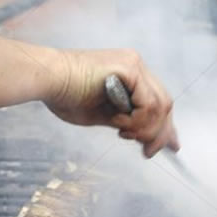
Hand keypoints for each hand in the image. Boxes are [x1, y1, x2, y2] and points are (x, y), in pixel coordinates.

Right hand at [45, 48, 179, 157]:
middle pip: (165, 104)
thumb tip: (147, 140)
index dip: (165, 126)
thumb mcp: (104, 116)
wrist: (46, 79)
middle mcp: (137, 66)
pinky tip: (117, 122)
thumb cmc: (65, 96)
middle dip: (160, 133)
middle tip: (148, 152)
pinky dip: (136, 120)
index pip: (159, 102)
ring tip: (121, 132)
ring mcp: (134, 65)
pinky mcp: (129, 68)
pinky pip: (148, 103)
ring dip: (144, 128)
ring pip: (160, 106)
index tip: (170, 147)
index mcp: (131, 75)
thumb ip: (129, 123)